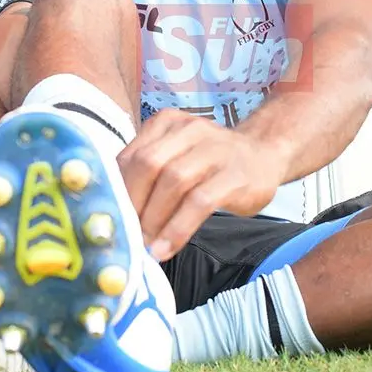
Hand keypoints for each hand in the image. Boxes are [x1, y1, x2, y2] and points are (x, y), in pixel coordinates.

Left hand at [117, 110, 286, 261]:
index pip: (131, 155)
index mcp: (167, 123)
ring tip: (144, 246)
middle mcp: (190, 130)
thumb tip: (112, 209)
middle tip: (125, 234)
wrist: (264, 154)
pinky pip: (199, 202)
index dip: (115, 190)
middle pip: (148, 164)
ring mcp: (216, 150)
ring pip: (173, 181)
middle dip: (131, 203)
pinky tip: (166, 248)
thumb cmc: (211, 161)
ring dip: (153, 219)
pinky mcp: (235, 175)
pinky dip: (177, 228)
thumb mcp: (177, 154)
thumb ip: (147, 172)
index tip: (107, 219)